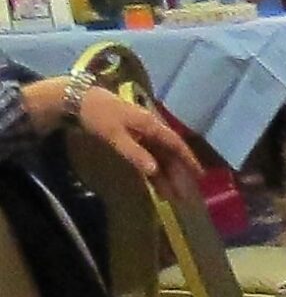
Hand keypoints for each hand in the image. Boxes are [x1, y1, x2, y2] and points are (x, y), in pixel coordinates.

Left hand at [78, 89, 195, 190]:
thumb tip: (154, 170)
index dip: (189, 160)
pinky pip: (147, 156)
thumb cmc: (96, 115)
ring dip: (165, 176)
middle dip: (178, 175)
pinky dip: (152, 170)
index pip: (175, 144)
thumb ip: (134, 152)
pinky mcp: (130, 138)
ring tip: (171, 196)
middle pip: (169, 155)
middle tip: (184, 196)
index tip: (200, 176)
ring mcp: (140, 134)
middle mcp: (149, 129)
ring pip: (158, 158)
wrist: (74, 99)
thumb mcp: (114, 134)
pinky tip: (155, 183)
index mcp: (150, 125)